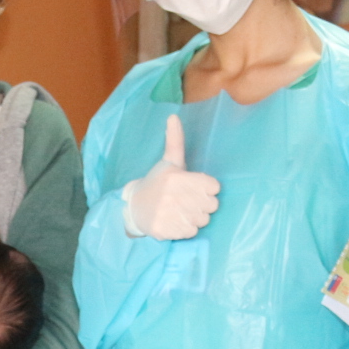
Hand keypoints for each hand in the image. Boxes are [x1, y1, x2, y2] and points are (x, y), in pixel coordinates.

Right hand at [121, 115, 219, 239]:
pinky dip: (186, 230)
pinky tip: (175, 222)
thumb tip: (173, 116)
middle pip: (212, 205)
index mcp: (178, 178)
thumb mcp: (168, 162)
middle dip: (202, 205)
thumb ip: (176, 141)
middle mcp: (174, 196)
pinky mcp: (165, 231)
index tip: (196, 188)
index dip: (207, 189)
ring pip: (203, 220)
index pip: (214, 187)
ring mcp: (169, 214)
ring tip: (181, 212)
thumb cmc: (157, 183)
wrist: (133, 208)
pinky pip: (191, 233)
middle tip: (187, 201)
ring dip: (195, 218)